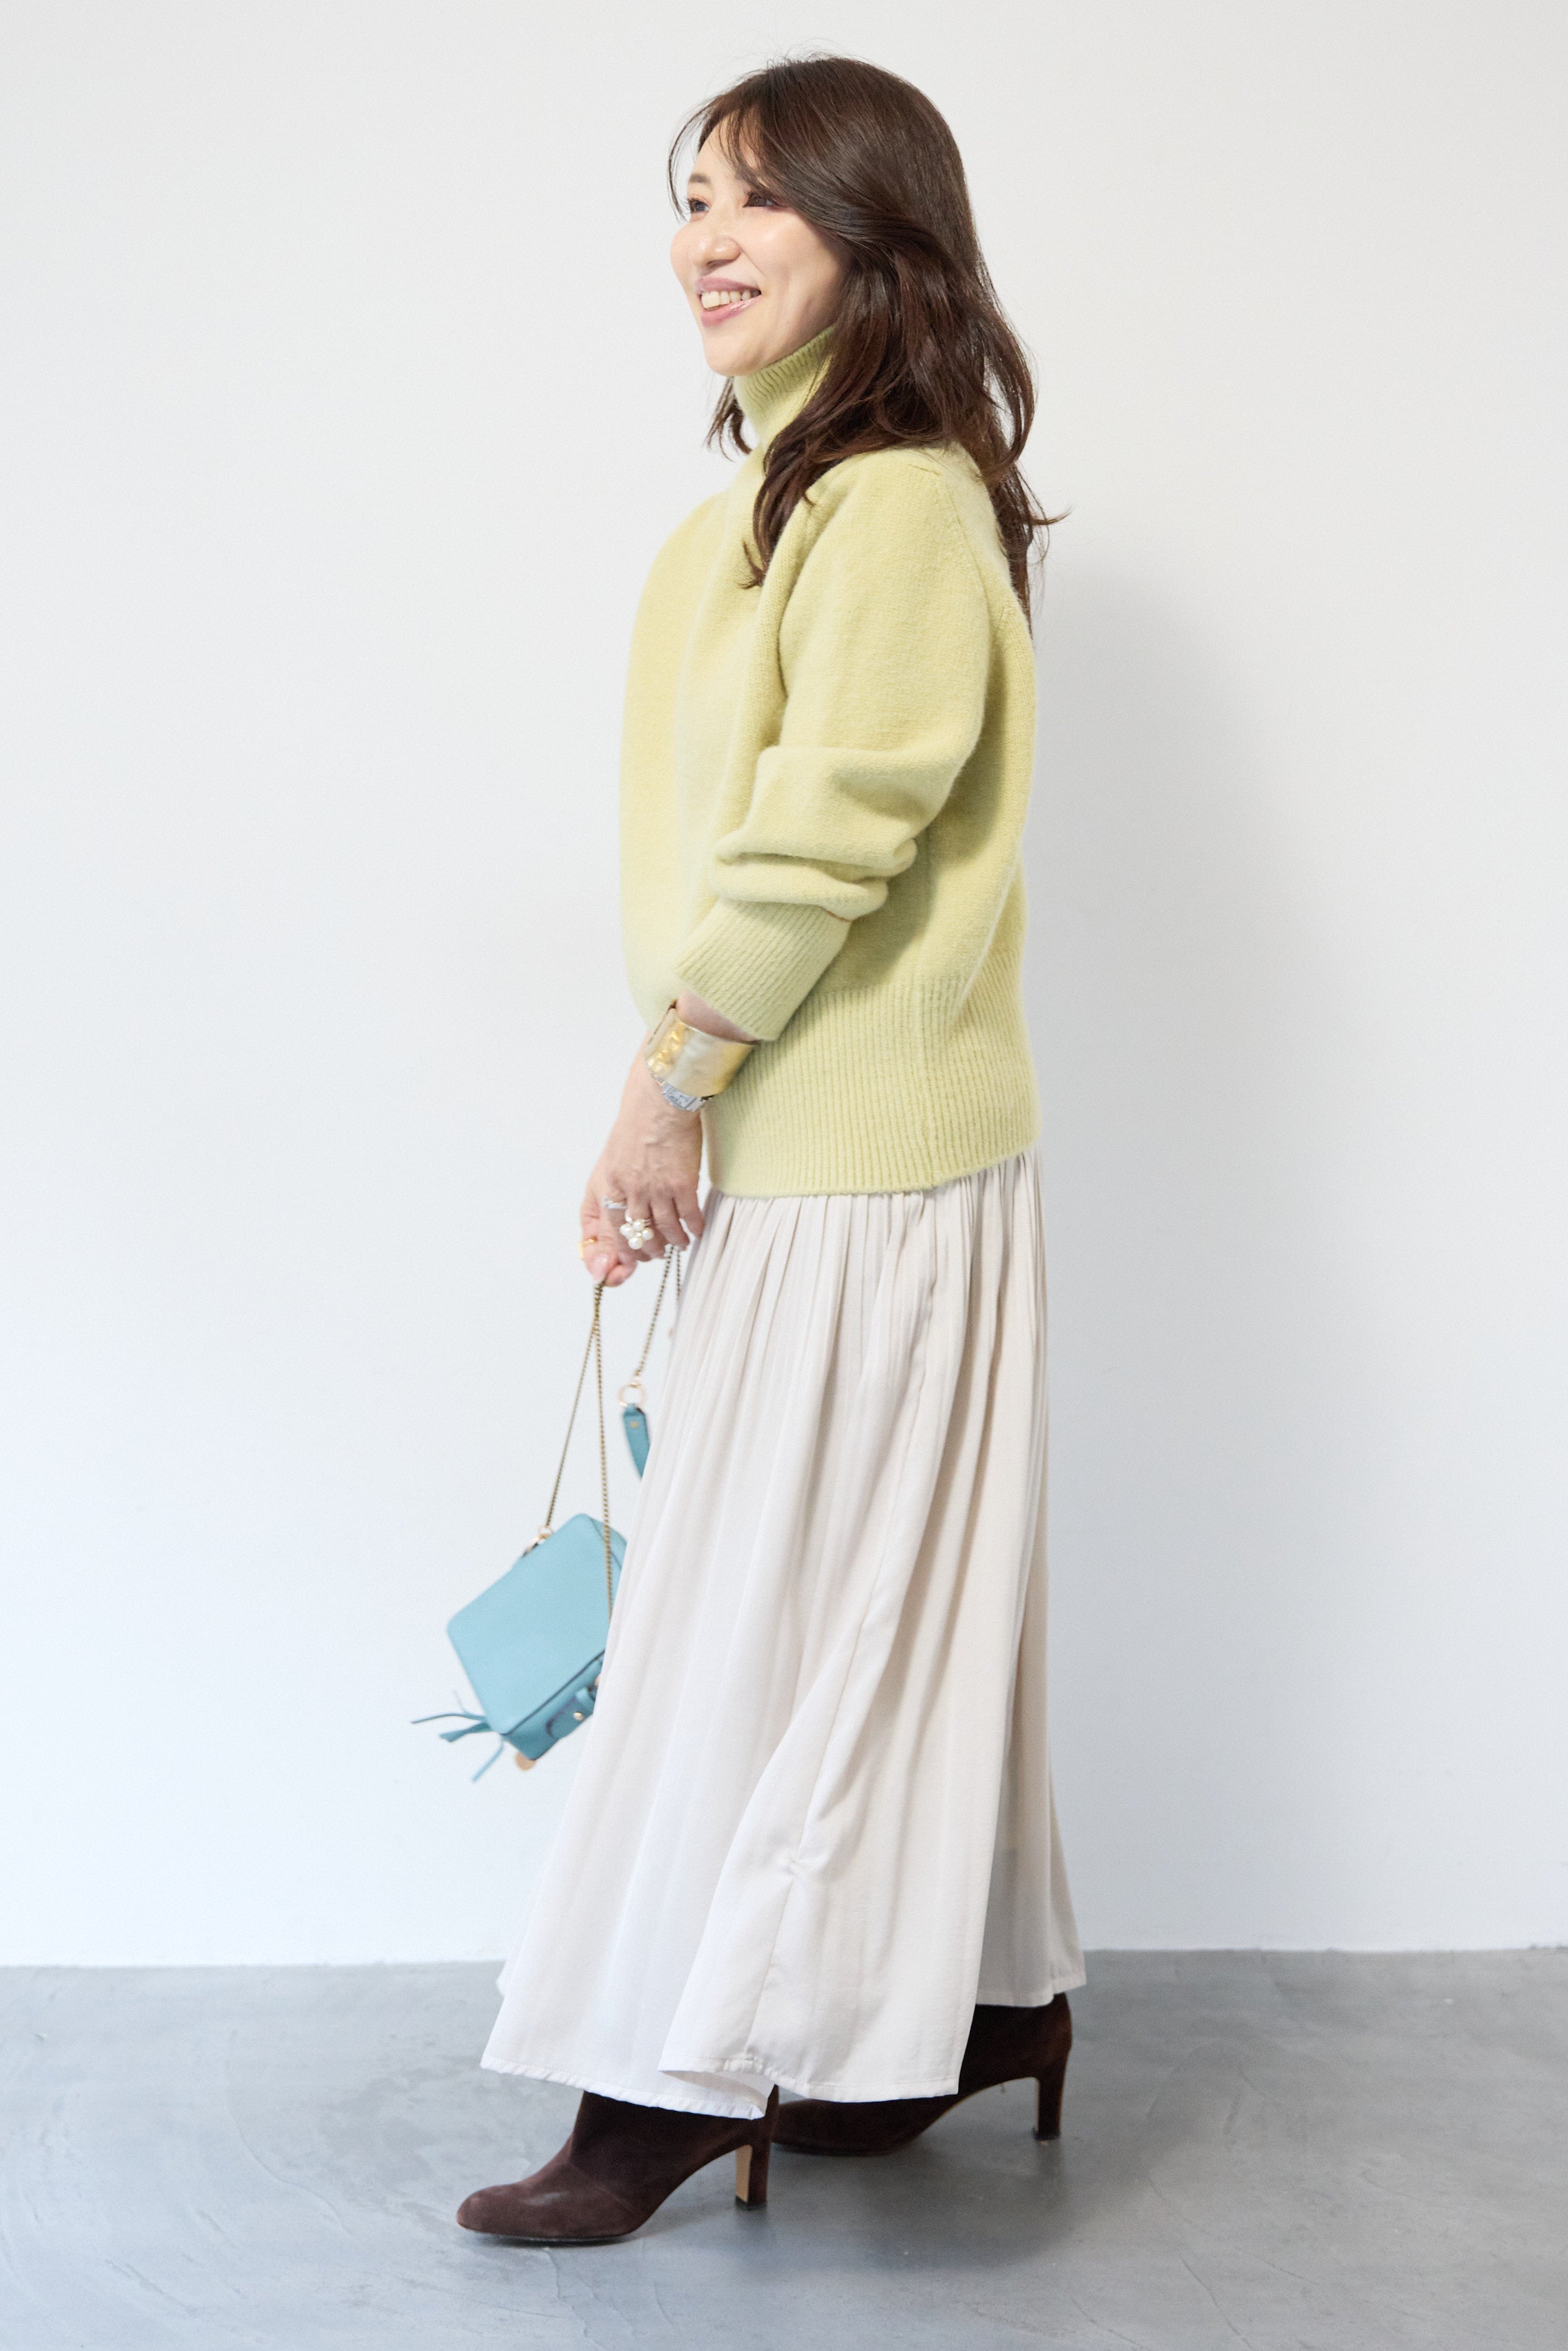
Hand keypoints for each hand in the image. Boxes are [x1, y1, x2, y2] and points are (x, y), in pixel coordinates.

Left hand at [580, 1053, 704, 1283]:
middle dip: (643, 1254)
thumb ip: (611, 1195)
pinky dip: (693, 1229)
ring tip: (678, 1243)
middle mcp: (626, 1191)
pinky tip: (696, 1231)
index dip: (606, 1257)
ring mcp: (654, 1189)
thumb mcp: (611, 1162)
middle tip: (654, 1255)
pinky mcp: (681, 1183)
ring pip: (662, 1233)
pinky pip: (687, 1219)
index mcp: (605, 1186)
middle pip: (632, 1238)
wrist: (659, 1101)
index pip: (601, 1232)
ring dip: (671, 1244)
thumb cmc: (635, 1128)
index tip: (611, 1273)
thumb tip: (615, 1225)